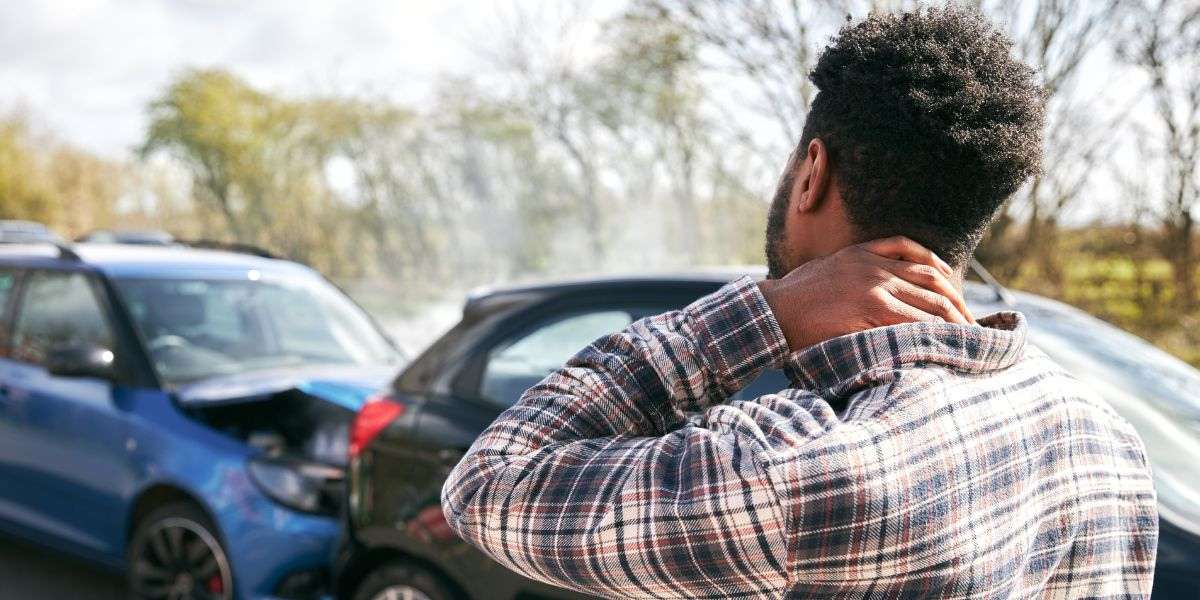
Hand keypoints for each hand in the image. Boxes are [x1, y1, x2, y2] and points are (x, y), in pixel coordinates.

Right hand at [758, 236, 974, 350]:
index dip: (943, 276)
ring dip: (952, 320)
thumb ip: (853, 272)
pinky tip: (944, 340)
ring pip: (928, 300)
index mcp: (864, 252)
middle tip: (971, 322)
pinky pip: (913, 319)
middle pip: (932, 279)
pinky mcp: (871, 307)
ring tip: (967, 337)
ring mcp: (874, 285)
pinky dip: (933, 330)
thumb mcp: (826, 271)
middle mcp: (874, 265)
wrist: (772, 310)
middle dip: (956, 302)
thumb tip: (872, 291)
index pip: (918, 256)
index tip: (954, 296)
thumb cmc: (793, 298)